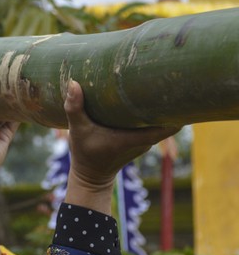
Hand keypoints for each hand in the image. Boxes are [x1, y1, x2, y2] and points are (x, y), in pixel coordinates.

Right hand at [65, 80, 179, 190]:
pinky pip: (152, 124)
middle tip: (167, 77)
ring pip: (160, 120)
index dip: (180, 110)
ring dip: (159, 106)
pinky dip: (150, 113)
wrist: (90, 177)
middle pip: (168, 118)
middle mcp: (145, 140)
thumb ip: (75, 108)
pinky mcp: (139, 141)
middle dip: (170, 100)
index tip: (180, 90)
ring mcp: (144, 141)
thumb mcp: (77, 131)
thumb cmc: (85, 155)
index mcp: (136, 138)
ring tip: (157, 83)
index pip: (170, 126)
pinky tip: (144, 98)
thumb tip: (73, 83)